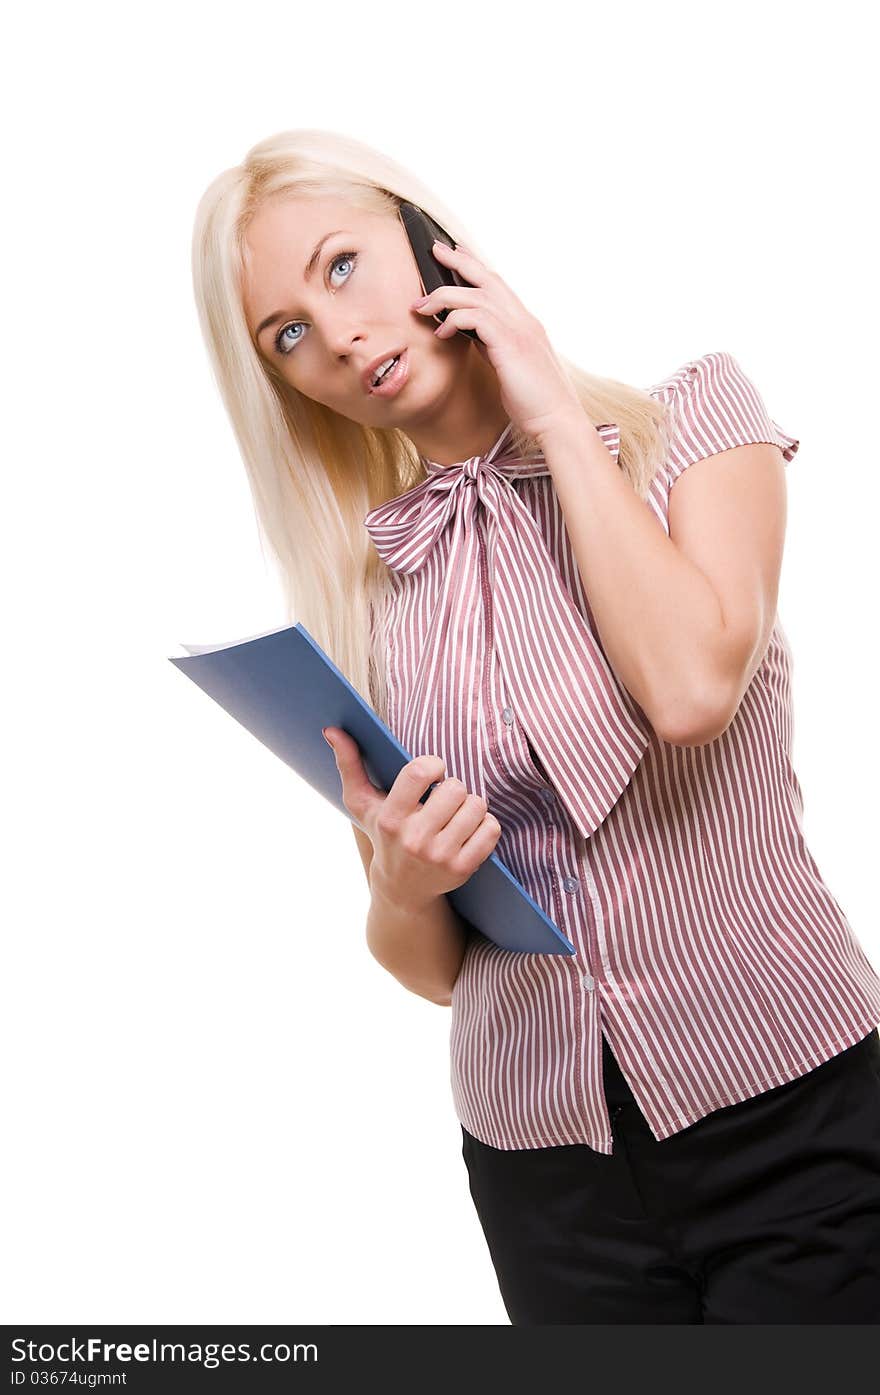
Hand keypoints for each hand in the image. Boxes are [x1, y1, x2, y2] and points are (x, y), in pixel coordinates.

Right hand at [323, 727, 501, 909]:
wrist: (401, 889)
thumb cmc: (383, 834)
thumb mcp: (362, 803)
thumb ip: (349, 764)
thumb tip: (332, 729)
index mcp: (390, 818)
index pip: (421, 772)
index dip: (434, 764)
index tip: (432, 773)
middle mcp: (414, 839)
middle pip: (455, 788)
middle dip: (453, 787)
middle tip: (443, 799)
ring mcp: (440, 857)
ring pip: (477, 806)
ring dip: (470, 806)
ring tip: (455, 814)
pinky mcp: (463, 869)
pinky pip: (491, 828)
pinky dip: (485, 825)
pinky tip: (468, 830)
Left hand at [411, 239, 583, 440]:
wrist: (557, 420)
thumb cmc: (534, 401)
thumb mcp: (510, 365)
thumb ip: (493, 344)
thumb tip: (470, 333)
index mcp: (524, 323)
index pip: (497, 285)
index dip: (475, 265)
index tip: (454, 252)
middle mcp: (524, 320)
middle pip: (488, 277)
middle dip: (459, 260)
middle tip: (433, 249)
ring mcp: (520, 330)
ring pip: (477, 295)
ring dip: (444, 295)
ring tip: (421, 305)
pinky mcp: (511, 345)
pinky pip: (476, 318)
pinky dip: (455, 319)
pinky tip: (442, 331)